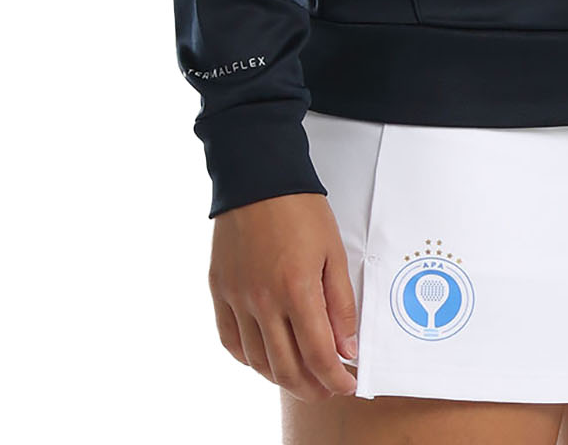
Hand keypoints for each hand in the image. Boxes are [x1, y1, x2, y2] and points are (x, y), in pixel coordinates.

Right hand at [208, 192, 359, 401]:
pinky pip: (231, 341)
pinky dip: (249, 359)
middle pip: (287, 367)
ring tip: (302, 378)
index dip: (335, 378)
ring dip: (282, 377)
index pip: (318, 355)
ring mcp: (237, 298)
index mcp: (296, 289)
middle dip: (312, 387)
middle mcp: (262, 301)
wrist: (258, 178)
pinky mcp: (219, 291)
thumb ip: (341, 304)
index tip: (348, 384)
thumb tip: (347, 348)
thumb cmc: (300, 209)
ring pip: (258, 361)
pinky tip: (265, 359)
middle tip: (328, 388)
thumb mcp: (333, 252)